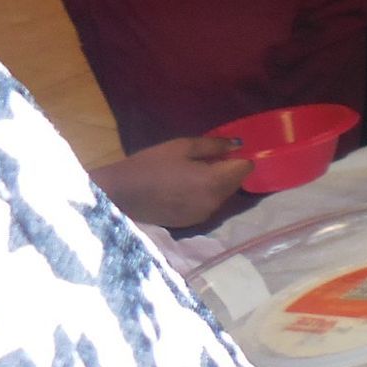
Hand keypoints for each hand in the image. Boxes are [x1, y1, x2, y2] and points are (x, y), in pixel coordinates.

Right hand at [91, 136, 253, 229]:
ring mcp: (205, 215)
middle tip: (210, 158)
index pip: (245, 169)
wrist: (121, 195)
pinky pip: (210, 205)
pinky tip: (187, 187)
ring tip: (196, 172)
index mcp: (214, 182)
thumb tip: (238, 144)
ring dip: (218, 183)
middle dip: (230, 170)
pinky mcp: (193, 222)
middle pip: (236, 183)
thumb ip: (214, 145)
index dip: (240, 157)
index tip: (230, 150)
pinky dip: (206, 195)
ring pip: (224, 195)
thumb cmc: (150, 165)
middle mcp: (215, 202)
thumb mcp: (181, 146)